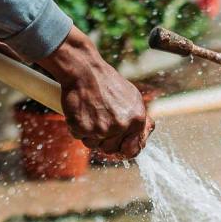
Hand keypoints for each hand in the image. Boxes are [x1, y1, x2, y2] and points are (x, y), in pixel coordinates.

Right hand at [37, 27, 153, 159]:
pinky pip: (78, 136)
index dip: (124, 150)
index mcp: (137, 120)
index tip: (118, 146)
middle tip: (99, 122)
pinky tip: (81, 111)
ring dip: (89, 134)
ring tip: (90, 113)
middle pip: (110, 149)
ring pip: (93, 145)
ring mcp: (101, 129)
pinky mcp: (82, 128)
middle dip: (104, 139)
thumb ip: (140, 120)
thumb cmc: (108, 83)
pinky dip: (76, 126)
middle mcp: (121, 126)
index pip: (133, 150)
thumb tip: (143, 138)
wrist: (86, 71)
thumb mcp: (133, 98)